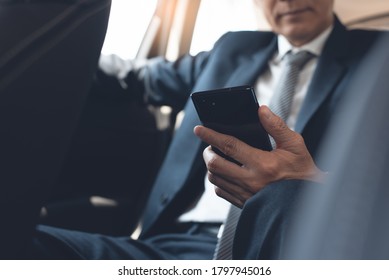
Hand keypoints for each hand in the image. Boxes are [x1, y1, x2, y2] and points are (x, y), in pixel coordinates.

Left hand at [194, 105, 326, 207]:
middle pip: (215, 165)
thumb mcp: (294, 145)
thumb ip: (276, 126)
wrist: (307, 201)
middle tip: (210, 146)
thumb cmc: (302, 172)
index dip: (211, 135)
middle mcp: (251, 181)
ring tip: (217, 157)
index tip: (199, 129)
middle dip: (207, 152)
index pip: (229, 146)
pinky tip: (226, 173)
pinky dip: (218, 180)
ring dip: (211, 166)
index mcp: (263, 164)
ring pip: (215, 179)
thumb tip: (261, 110)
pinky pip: (221, 192)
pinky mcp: (244, 204)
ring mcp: (246, 194)